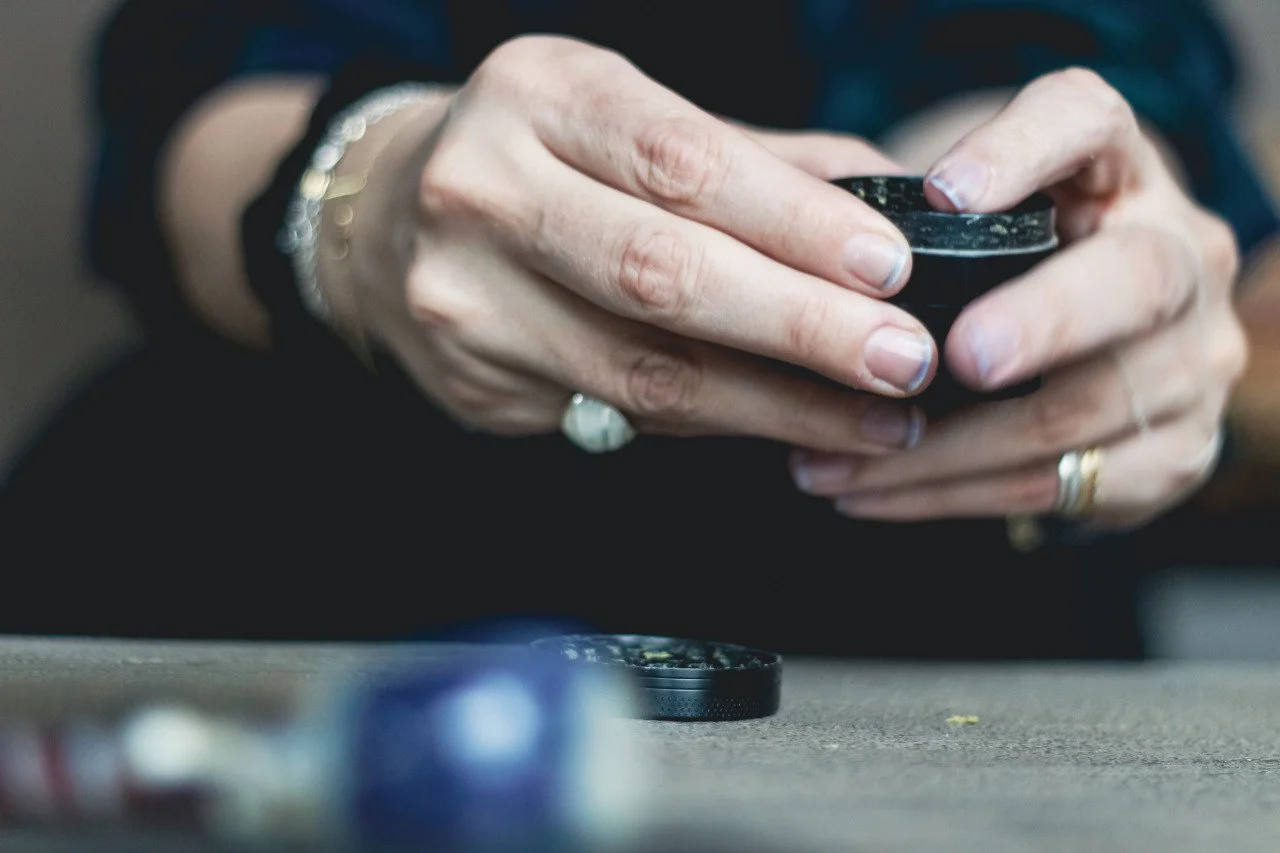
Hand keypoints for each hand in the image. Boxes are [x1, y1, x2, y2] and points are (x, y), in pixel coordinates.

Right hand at [348, 36, 935, 452]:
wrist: (384, 221)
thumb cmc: (536, 156)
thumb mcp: (625, 116)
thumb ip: (754, 158)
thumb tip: (891, 204)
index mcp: (538, 97)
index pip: (683, 163)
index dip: (796, 222)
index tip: (891, 267)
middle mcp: (484, 192)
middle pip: (659, 275)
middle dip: (799, 327)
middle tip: (902, 361)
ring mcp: (464, 299)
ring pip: (642, 372)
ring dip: (777, 405)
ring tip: (876, 418)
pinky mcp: (473, 384)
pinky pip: (620, 414)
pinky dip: (716, 424)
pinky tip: (786, 426)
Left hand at [789, 68, 1247, 527]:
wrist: (1094, 357)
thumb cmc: (999, 274)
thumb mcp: (972, 227)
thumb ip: (917, 227)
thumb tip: (807, 260)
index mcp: (1121, 173)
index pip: (1090, 123)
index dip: (1024, 151)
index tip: (943, 194)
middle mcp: (1181, 258)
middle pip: (1132, 282)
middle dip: (1036, 323)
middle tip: (946, 357)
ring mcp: (1191, 362)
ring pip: (1075, 410)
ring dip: (940, 445)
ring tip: (830, 457)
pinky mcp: (1169, 454)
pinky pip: (1051, 486)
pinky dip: (945, 494)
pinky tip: (868, 494)